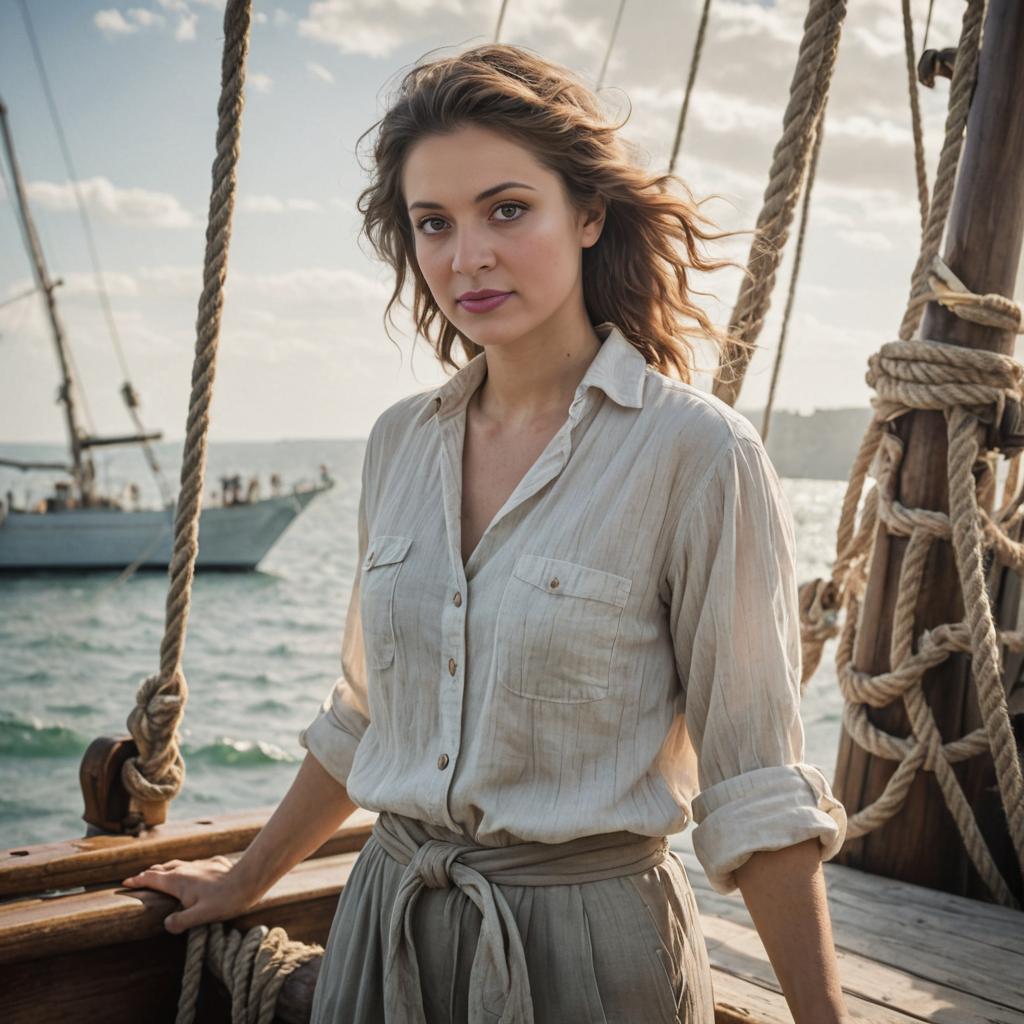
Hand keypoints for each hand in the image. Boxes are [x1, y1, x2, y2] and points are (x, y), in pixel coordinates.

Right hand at [121, 855, 257, 933]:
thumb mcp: (199, 916)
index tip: (126, 883)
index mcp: (178, 881)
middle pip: (162, 869)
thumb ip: (180, 921)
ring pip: (177, 864)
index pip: (152, 878)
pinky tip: (189, 873)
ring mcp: (199, 864)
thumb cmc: (224, 900)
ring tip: (160, 874)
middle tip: (139, 879)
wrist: (248, 880)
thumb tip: (166, 925)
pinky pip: (192, 865)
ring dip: (165, 870)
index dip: (138, 881)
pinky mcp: (212, 863)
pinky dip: (183, 869)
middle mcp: (186, 869)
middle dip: (149, 874)